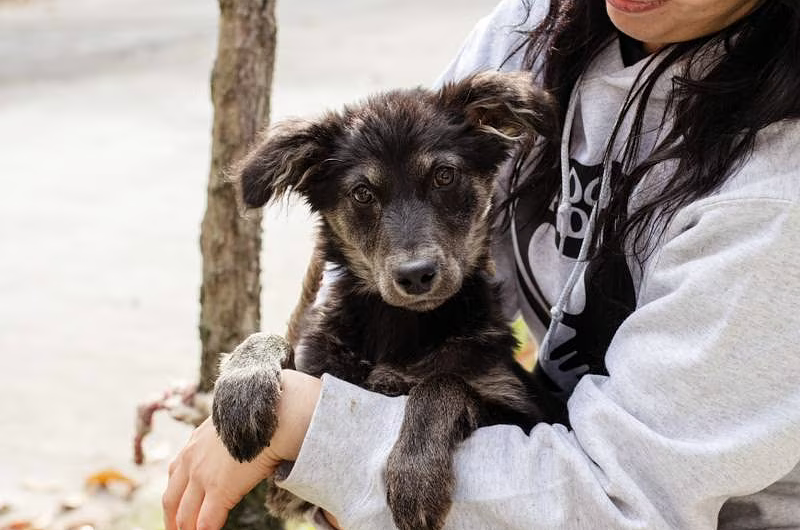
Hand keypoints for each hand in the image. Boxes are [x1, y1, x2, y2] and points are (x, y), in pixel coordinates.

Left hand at [163, 370, 321, 529]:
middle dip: (172, 520)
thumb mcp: (230, 423)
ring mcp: (203, 476)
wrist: (268, 413)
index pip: (175, 477)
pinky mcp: (220, 490)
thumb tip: (238, 448)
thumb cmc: (258, 416)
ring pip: (186, 515)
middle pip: (171, 500)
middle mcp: (191, 461)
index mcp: (193, 445)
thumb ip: (224, 439)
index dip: (175, 497)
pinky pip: (206, 521)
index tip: (177, 509)